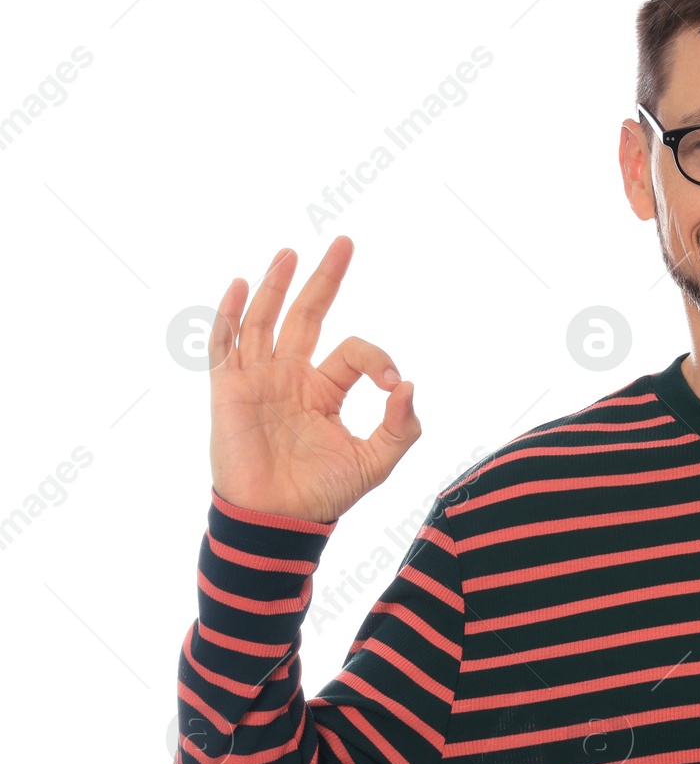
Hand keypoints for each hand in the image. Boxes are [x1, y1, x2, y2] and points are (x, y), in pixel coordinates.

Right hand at [208, 236, 420, 522]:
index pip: (353, 352)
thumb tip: (409, 385)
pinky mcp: (229, 391)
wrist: (279, 520)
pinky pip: (226, 345)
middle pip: (307, 316)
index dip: (377, 357)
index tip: (392, 382)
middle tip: (345, 243)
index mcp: (324, 390)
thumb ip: (401, 426)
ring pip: (266, 321)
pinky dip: (232, 315)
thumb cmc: (323, 494)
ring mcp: (258, 381)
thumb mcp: (376, 461)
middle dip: (324, 280)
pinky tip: (244, 285)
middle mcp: (291, 378)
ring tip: (291, 252)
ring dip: (278, 285)